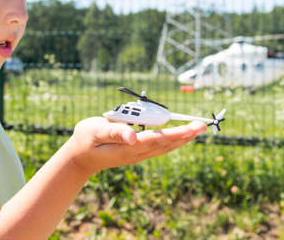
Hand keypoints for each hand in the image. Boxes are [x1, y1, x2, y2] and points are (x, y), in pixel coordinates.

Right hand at [65, 117, 205, 174]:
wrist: (80, 158)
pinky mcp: (137, 152)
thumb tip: (134, 136)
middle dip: (185, 135)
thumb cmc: (86, 140)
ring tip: (197, 129)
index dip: (175, 133)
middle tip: (203, 126)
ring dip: (182, 139)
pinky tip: (181, 136)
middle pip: (166, 144)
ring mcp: (138, 154)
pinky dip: (172, 140)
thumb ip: (114, 132)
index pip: (157, 139)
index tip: (191, 128)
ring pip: (165, 146)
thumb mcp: (95, 132)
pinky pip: (159, 146)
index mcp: (128, 147)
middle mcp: (137, 152)